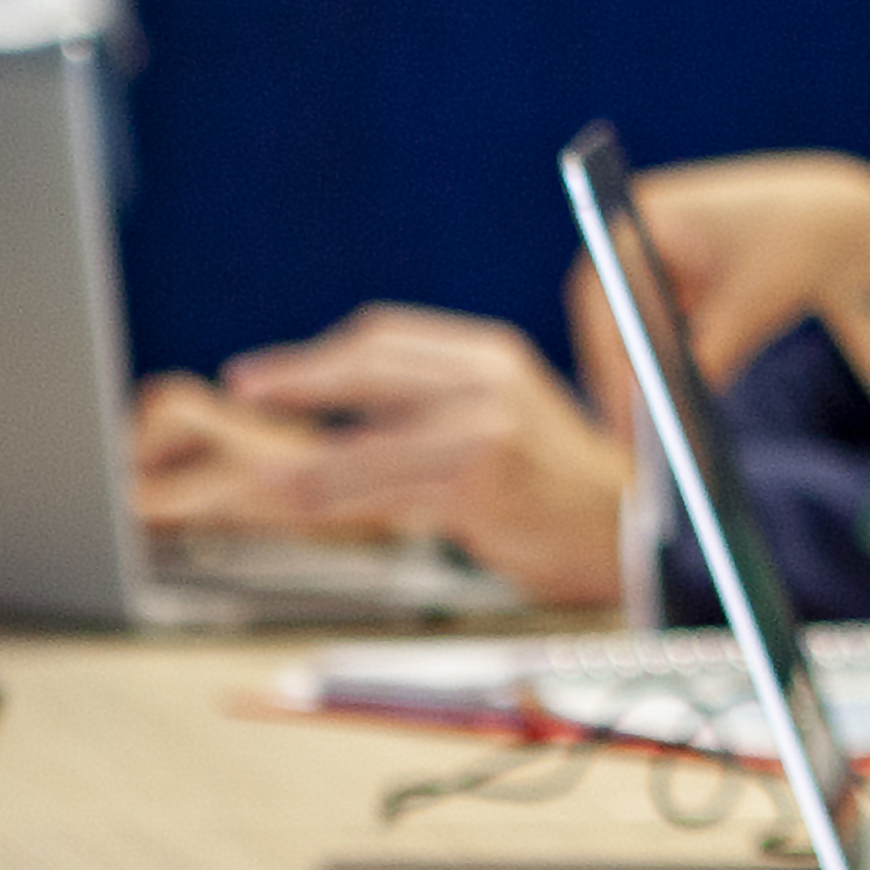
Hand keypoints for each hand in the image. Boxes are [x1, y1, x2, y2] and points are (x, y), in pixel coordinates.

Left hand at [126, 305, 633, 606]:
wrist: (625, 532)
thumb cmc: (555, 487)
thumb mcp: (503, 418)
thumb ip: (437, 403)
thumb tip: (346, 412)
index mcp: (490, 355)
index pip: (386, 337)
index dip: (318, 355)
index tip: (267, 374)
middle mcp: (488, 380)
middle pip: (369, 367)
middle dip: (297, 380)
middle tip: (244, 389)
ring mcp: (485, 429)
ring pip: (368, 441)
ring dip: (303, 460)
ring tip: (258, 474)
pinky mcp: (480, 483)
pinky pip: (386, 492)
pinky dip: (336, 500)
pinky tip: (302, 506)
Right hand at [620, 154, 869, 422]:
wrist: (827, 220)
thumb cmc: (791, 246)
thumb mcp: (753, 304)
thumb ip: (713, 352)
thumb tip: (671, 411)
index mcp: (645, 217)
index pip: (602, 294)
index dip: (607, 353)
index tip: (622, 402)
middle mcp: (631, 238)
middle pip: (604, 320)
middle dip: (615, 378)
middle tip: (630, 441)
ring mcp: (643, 265)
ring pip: (622, 336)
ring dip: (631, 382)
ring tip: (647, 445)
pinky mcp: (662, 291)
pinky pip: (646, 339)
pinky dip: (655, 373)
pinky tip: (668, 420)